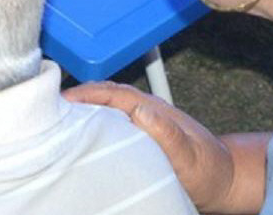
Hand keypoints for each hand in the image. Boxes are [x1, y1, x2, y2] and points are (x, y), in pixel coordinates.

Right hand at [65, 81, 237, 210]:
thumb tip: (140, 110)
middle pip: (106, 94)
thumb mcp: (190, 158)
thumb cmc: (209, 171)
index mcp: (155, 110)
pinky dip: (94, 120)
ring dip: (84, 107)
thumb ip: (168, 135)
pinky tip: (82, 133)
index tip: (62, 100)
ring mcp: (144, 120)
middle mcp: (147, 109)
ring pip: (108, 105)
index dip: (87, 94)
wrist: (224, 179)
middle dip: (78, 96)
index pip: (114, 93)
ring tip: (57, 119)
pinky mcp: (141, 133)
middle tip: (48, 108)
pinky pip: (112, 119)